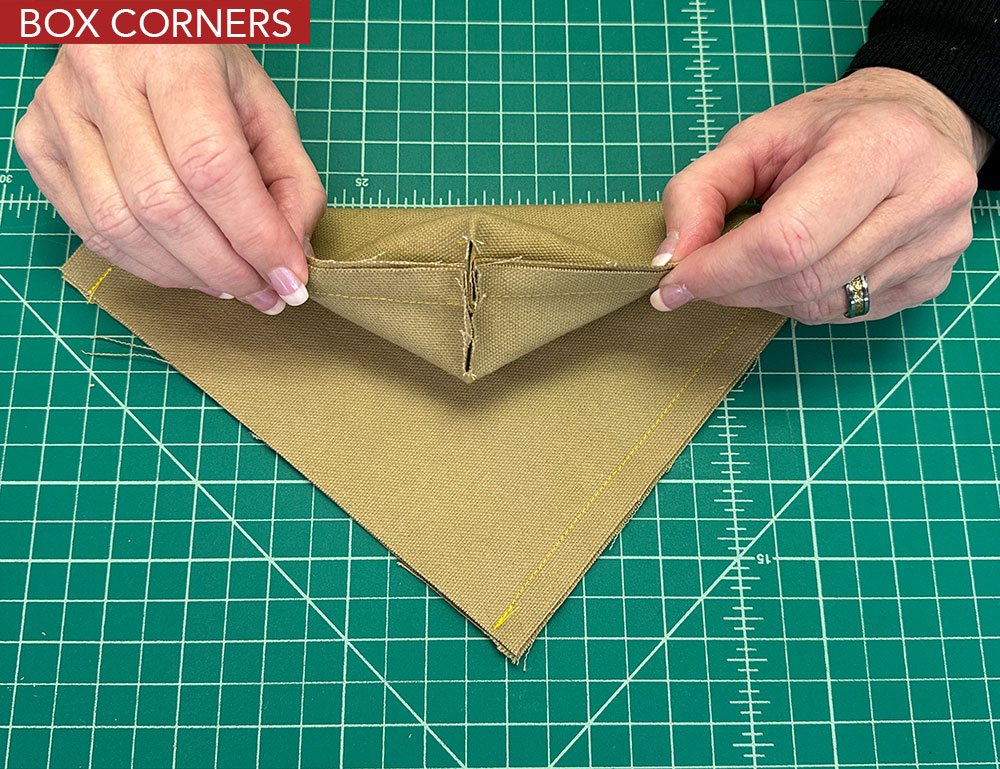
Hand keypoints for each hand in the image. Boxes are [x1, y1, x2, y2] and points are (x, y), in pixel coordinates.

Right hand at [14, 44, 326, 314]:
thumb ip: (291, 179)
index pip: (212, 166)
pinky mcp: (39, 144)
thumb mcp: (265, 106)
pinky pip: (92, 230)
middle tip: (265, 292)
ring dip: (187, 275)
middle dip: (226, 266)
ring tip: (232, 285)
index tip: (290, 279)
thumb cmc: (207, 66)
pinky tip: (187, 270)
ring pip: (122, 226)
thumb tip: (291, 255)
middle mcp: (103, 78)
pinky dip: (146, 266)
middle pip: (164, 205)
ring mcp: (60, 112)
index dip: (256, 236)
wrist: (134, 26)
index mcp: (172, 56)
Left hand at [651, 67, 995, 322]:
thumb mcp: (755, 138)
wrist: (915, 123)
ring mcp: (937, 244)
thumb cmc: (829, 130)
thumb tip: (671, 258)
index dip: (720, 270)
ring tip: (754, 262)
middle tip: (699, 278)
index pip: (787, 238)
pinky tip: (800, 266)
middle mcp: (924, 197)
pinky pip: (846, 313)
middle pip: (802, 279)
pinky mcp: (934, 278)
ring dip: (766, 296)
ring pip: (821, 305)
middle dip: (734, 288)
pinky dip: (803, 300)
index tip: (672, 283)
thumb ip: (699, 191)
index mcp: (880, 147)